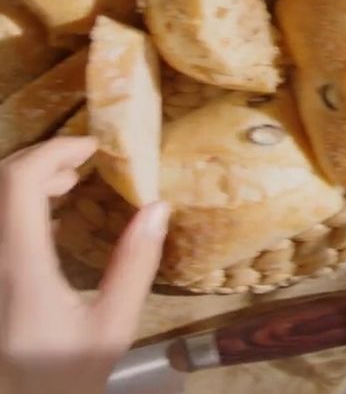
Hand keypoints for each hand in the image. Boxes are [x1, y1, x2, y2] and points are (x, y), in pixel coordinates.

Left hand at [0, 138, 168, 393]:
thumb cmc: (68, 372)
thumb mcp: (112, 326)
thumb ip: (133, 265)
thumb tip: (157, 207)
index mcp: (20, 267)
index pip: (18, 184)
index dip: (54, 151)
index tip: (95, 147)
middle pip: (0, 182)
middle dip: (43, 159)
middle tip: (86, 160)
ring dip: (28, 180)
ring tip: (71, 182)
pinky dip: (19, 205)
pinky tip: (50, 214)